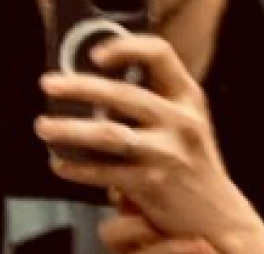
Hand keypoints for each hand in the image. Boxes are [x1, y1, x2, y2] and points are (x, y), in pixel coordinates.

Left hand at [35, 34, 263, 250]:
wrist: (218, 216)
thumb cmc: (191, 164)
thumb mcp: (184, 122)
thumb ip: (152, 101)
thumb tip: (94, 87)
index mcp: (188, 98)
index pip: (160, 54)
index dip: (126, 47)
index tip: (96, 54)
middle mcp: (180, 121)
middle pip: (122, 94)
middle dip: (79, 87)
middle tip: (49, 85)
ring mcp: (167, 153)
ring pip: (108, 135)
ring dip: (70, 130)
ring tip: (45, 127)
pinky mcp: (152, 185)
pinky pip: (105, 173)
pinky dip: (78, 168)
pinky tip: (61, 164)